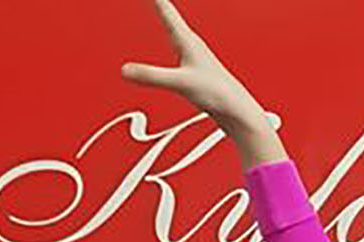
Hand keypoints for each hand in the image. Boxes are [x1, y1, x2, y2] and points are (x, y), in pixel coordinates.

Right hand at [121, 0, 280, 158]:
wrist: (237, 109)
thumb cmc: (218, 93)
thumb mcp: (180, 84)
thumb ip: (152, 77)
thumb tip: (126, 71)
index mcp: (186, 40)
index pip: (165, 9)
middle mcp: (191, 43)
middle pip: (169, 15)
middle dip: (158, 4)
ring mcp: (194, 55)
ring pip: (175, 29)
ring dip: (164, 17)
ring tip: (157, 6)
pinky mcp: (196, 68)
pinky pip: (178, 45)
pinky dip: (170, 37)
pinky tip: (172, 43)